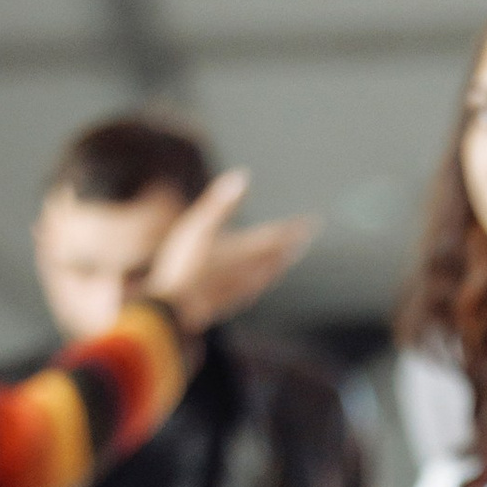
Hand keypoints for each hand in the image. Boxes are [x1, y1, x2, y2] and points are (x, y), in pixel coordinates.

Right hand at [146, 167, 313, 335]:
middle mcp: (248, 273)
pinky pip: (252, 289)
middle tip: (303, 238)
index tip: (311, 222)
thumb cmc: (185, 264)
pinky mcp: (228, 303)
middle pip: (275, 258)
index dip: (293, 229)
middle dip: (289, 246)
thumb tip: (242, 177)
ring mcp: (239, 291)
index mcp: (244, 251)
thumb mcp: (199, 226)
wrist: (175, 310)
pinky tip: (256, 284)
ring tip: (285, 258)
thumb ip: (221, 203)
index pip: (275, 237)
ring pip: (266, 275)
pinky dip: (261, 281)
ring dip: (278, 264)